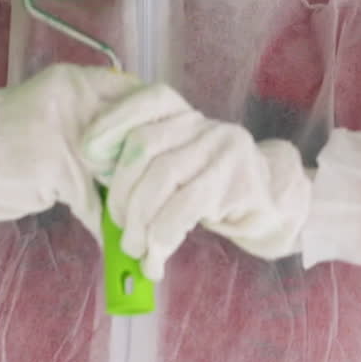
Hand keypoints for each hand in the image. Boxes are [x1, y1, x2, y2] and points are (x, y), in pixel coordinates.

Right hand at [0, 64, 143, 235]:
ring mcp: (67, 132)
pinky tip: (109, 235)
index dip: (156, 130)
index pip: (140, 98)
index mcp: (78, 82)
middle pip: (136, 136)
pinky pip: (93, 201)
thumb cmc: (8, 140)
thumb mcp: (53, 112)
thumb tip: (145, 145)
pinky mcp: (57, 167)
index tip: (162, 156)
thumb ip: (95, 119)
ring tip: (136, 221)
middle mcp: (77, 99)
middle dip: (147, 172)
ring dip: (129, 202)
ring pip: (119, 172)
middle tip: (155, 195)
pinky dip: (103, 222)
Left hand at [80, 83, 311, 279]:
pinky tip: (155, 259)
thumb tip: (96, 189)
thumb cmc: (215, 189)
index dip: (113, 122)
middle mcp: (205, 126)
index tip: (87, 151)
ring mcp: (224, 151)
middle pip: (144, 146)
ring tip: (133, 248)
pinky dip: (161, 238)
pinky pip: (185, 210)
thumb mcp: (179, 168)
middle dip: (120, 190)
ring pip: (162, 179)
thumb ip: (147, 167)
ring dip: (139, 221)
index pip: (148, 101)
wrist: (273, 205)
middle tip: (116, 225)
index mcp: (185, 116)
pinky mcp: (238, 184)